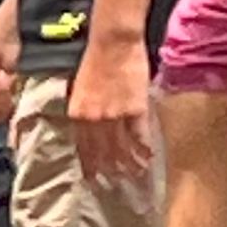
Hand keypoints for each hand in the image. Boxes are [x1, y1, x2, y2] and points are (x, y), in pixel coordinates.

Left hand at [66, 30, 157, 185]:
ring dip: (129, 164)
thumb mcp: (79, 88)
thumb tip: (86, 126)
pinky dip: (144, 148)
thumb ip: (83, 110)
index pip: (83, 148)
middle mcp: (95, 120)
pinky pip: (139, 135)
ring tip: (135, 176)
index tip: (93, 180)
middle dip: (109, 171)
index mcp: (78, 114)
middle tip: (115, 184)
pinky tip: (148, 158)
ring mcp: (116, 115)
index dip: (89, 166)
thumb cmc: (94, 59)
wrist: (112, 42)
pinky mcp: (135, 108)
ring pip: (122, 148)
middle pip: (103, 152)